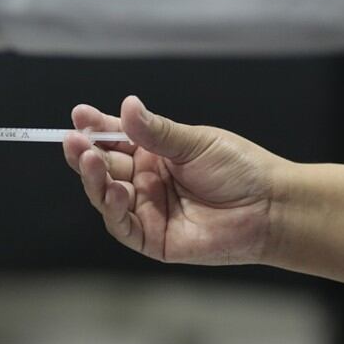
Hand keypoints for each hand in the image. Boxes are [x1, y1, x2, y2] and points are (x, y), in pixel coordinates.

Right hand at [62, 96, 289, 265]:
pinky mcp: (151, 237)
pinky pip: (122, 224)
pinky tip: (115, 190)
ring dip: (92, 177)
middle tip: (73, 139)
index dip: (95, 128)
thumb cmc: (239, 170)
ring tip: (86, 158)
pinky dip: (113, 207)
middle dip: (85, 152)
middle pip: (103, 166)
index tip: (79, 115)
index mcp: (153, 153)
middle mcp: (144, 180)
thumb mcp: (194, 142)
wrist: (270, 207)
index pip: (114, 139)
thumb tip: (126, 106)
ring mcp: (145, 209)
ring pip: (105, 194)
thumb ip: (156, 131)